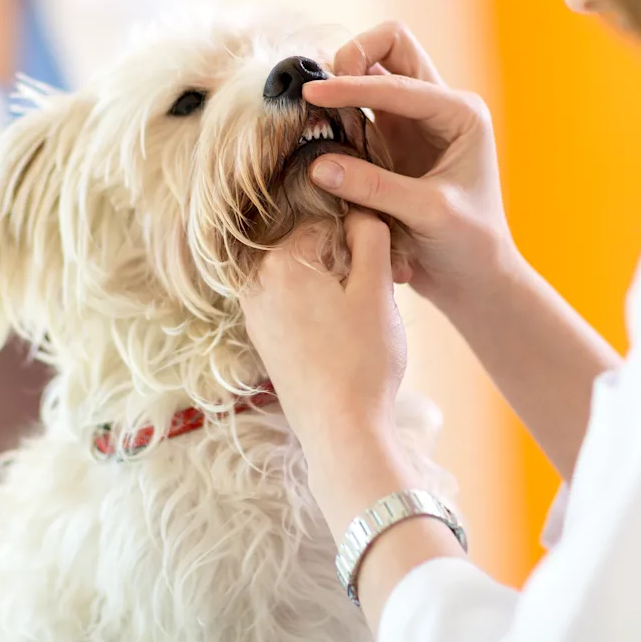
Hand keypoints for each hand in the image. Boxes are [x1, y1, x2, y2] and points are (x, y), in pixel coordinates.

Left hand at [242, 210, 468, 631]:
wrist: (340, 432)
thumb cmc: (363, 361)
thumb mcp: (376, 288)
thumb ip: (369, 236)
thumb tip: (358, 209)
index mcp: (281, 261)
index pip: (329, 222)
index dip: (363, 242)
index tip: (385, 271)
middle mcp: (257, 283)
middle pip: (312, 250)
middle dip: (346, 265)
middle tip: (379, 297)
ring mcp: (255, 313)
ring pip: (304, 279)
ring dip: (335, 288)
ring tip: (363, 321)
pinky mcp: (263, 339)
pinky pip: (294, 305)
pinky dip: (319, 311)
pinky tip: (342, 338)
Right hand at [304, 22, 516, 316]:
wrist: (475, 278)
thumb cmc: (468, 245)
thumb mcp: (427, 214)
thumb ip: (375, 187)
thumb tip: (317, 164)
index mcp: (460, 113)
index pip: (398, 81)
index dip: (352, 86)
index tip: (312, 95)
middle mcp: (438, 107)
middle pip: (390, 45)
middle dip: (353, 56)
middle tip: (320, 91)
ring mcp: (412, 121)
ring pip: (372, 70)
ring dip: (342, 81)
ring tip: (311, 109)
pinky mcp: (390, 141)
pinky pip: (358, 107)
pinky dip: (336, 109)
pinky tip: (316, 129)